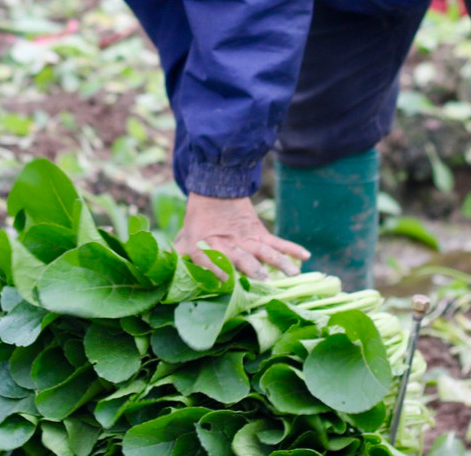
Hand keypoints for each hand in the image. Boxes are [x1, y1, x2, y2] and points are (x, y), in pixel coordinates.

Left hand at [174, 193, 309, 279]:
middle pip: (241, 256)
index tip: (223, 281)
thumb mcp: (183, 237)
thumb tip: (164, 270)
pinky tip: (306, 256)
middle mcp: (228, 242)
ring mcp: (246, 237)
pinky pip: (277, 241)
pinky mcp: (259, 232)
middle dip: (252, 268)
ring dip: (278, 262)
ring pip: (264, 250)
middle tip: (264, 281)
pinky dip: (292, 248)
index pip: (207, 258)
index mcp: (205, 243)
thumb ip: (176, 255)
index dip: (214, 269)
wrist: (215, 189)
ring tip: (291, 274)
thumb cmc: (198, 222)